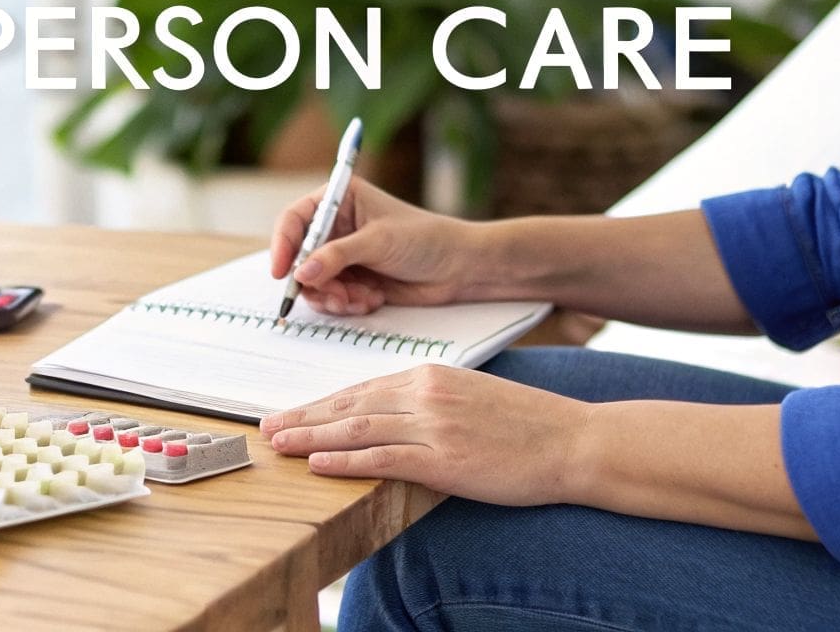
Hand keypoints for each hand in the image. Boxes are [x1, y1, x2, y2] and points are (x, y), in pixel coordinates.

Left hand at [260, 364, 588, 505]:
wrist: (572, 440)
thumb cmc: (527, 425)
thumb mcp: (470, 396)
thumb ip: (429, 401)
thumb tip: (391, 415)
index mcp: (431, 375)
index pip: (361, 388)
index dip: (321, 403)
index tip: (292, 412)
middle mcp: (425, 393)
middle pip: (349, 406)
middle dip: (303, 417)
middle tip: (267, 426)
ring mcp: (433, 425)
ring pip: (356, 429)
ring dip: (310, 437)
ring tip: (279, 444)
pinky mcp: (443, 459)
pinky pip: (381, 458)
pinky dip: (344, 461)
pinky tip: (318, 463)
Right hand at [269, 176, 477, 315]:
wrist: (458, 267)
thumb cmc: (424, 239)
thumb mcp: (377, 242)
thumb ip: (336, 257)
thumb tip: (300, 273)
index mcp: (340, 200)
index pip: (296, 220)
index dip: (283, 245)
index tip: (281, 272)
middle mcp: (337, 226)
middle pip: (300, 257)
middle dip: (315, 281)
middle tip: (335, 295)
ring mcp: (343, 255)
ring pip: (314, 283)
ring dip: (333, 296)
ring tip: (360, 297)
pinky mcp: (353, 279)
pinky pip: (332, 297)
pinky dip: (347, 303)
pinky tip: (372, 298)